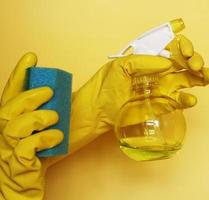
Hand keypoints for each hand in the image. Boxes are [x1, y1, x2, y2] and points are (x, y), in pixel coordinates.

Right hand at [0, 53, 62, 199]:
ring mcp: (8, 150)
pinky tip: (57, 137)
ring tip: (56, 118)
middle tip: (50, 92)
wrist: (26, 185)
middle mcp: (4, 133)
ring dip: (37, 118)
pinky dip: (42, 139)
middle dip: (29, 96)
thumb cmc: (37, 155)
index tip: (31, 57)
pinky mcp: (18, 165)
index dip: (19, 74)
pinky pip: (25, 149)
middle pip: (8, 108)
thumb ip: (46, 112)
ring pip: (13, 127)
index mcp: (11, 121)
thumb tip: (61, 93)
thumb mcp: (42, 129)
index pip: (10, 93)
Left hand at [59, 35, 208, 157]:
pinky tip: (191, 100)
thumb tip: (167, 63)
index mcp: (151, 58)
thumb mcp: (122, 66)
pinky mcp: (164, 104)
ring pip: (189, 80)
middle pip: (186, 62)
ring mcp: (165, 88)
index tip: (185, 51)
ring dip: (202, 77)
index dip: (183, 45)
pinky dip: (188, 100)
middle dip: (196, 60)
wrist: (99, 110)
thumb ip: (144, 61)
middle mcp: (161, 71)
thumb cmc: (107, 84)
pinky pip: (181, 101)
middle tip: (196, 65)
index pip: (173, 47)